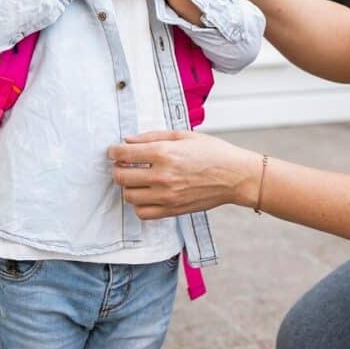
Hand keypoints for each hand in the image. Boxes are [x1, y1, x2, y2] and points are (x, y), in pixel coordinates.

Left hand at [108, 131, 262, 218]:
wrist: (236, 176)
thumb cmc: (214, 152)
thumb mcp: (184, 135)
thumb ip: (153, 137)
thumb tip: (128, 141)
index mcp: (164, 153)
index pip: (123, 154)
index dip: (114, 152)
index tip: (115, 152)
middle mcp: (162, 176)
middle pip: (121, 177)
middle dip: (118, 169)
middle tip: (124, 165)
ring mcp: (166, 196)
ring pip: (129, 196)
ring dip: (128, 187)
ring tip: (138, 180)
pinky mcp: (172, 209)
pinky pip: (143, 213)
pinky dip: (139, 204)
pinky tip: (147, 194)